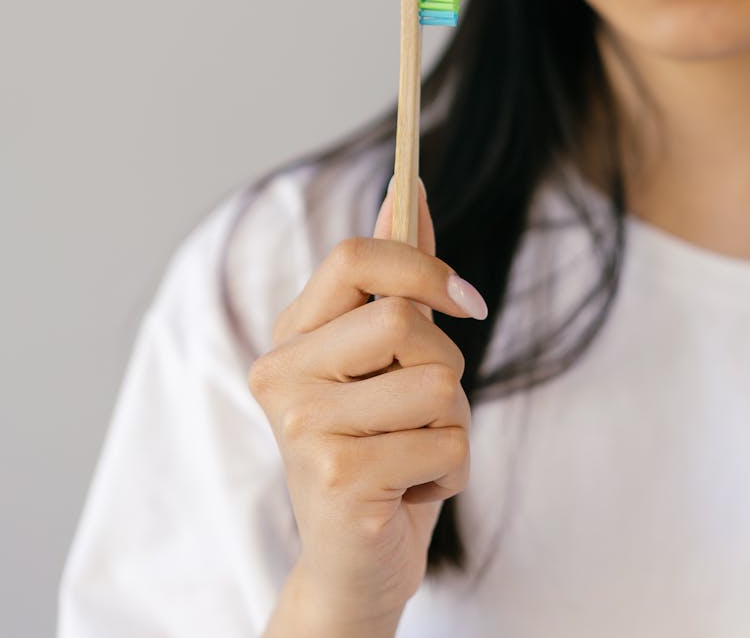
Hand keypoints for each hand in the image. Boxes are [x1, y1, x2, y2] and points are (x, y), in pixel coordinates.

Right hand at [248, 178, 485, 623]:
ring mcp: (302, 428)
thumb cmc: (379, 453)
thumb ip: (395, 276)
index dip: (426, 267)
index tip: (468, 303)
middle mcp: (282, 375)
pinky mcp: (336, 478)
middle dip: (446, 365)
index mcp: (293, 336)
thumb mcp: (388, 362)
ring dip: (452, 426)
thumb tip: (408, 185)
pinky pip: (446, 446)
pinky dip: (451, 474)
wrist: (353, 565)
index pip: (356, 256)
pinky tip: (410, 494)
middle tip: (423, 411)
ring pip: (436, 385)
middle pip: (403, 319)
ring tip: (413, 456)